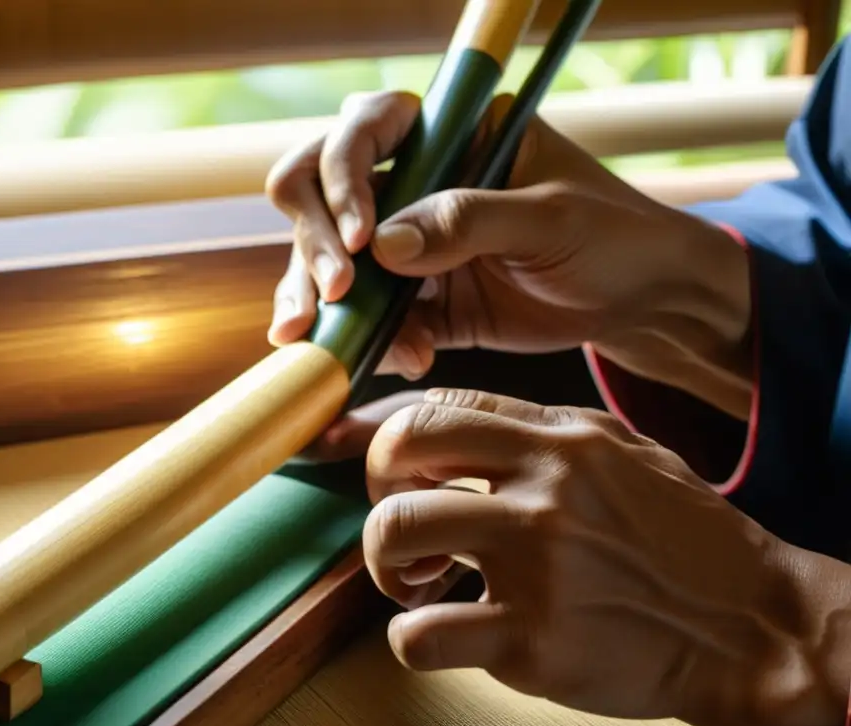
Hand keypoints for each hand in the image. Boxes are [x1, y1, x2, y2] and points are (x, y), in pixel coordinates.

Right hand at [265, 91, 752, 417]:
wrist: (645, 300)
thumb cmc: (615, 235)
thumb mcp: (549, 218)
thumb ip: (467, 222)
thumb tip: (382, 246)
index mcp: (451, 135)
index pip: (364, 131)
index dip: (345, 178)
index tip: (363, 237)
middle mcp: (422, 183)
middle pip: (325, 194)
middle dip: (316, 242)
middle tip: (337, 292)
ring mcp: (417, 245)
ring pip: (339, 263)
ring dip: (326, 301)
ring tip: (329, 340)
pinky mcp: (426, 301)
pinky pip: (379, 318)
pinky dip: (377, 339)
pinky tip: (408, 357)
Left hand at [359, 388, 850, 725]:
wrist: (750, 624)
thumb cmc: (679, 535)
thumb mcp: (619, 452)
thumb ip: (537, 431)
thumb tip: (453, 427)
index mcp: (558, 441)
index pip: (436, 407)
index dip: (391, 439)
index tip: (391, 473)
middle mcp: (541, 491)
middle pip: (397, 454)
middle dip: (375, 493)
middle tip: (402, 529)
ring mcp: (535, 564)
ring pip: (393, 534)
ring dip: (385, 566)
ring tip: (418, 585)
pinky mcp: (532, 642)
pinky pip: (419, 634)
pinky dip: (412, 638)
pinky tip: (442, 635)